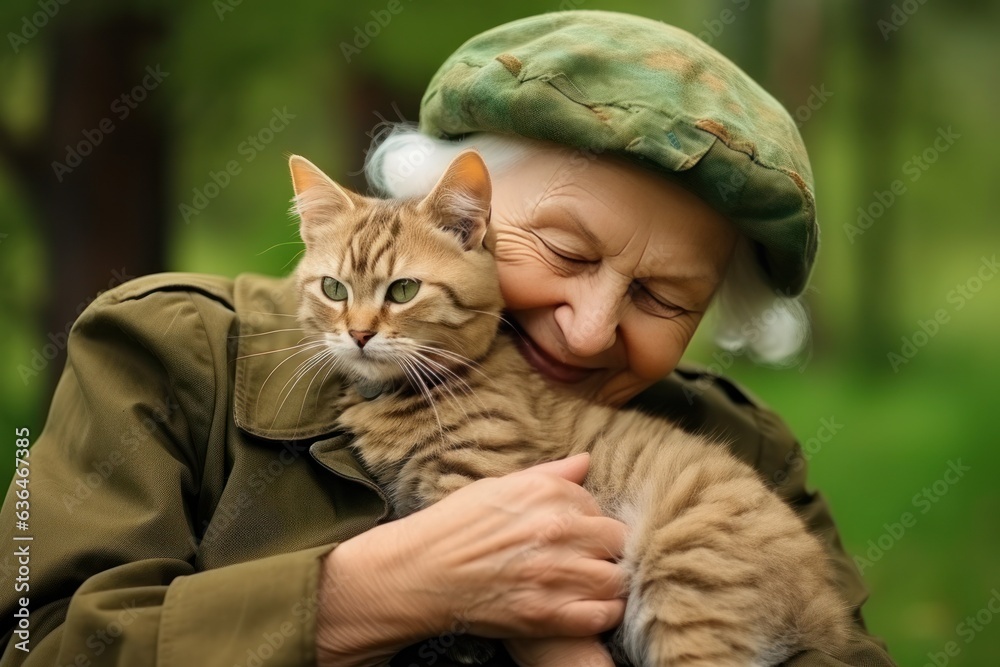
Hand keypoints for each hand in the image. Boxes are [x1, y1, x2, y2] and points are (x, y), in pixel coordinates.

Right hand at [315, 452, 628, 665]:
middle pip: (617, 541)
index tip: (580, 536)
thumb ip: (549, 475)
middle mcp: (556, 529)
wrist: (418, 573)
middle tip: (590, 561)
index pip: (601, 507)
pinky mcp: (547, 614)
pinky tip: (589, 608)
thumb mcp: (498, 487)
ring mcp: (554, 573)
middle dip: (608, 552)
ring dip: (608, 583)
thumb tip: (586, 460)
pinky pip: (603, 615)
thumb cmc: (454, 527)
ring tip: (592, 585)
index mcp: (547, 493)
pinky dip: (603, 613)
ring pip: (616, 579)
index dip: (593, 524)